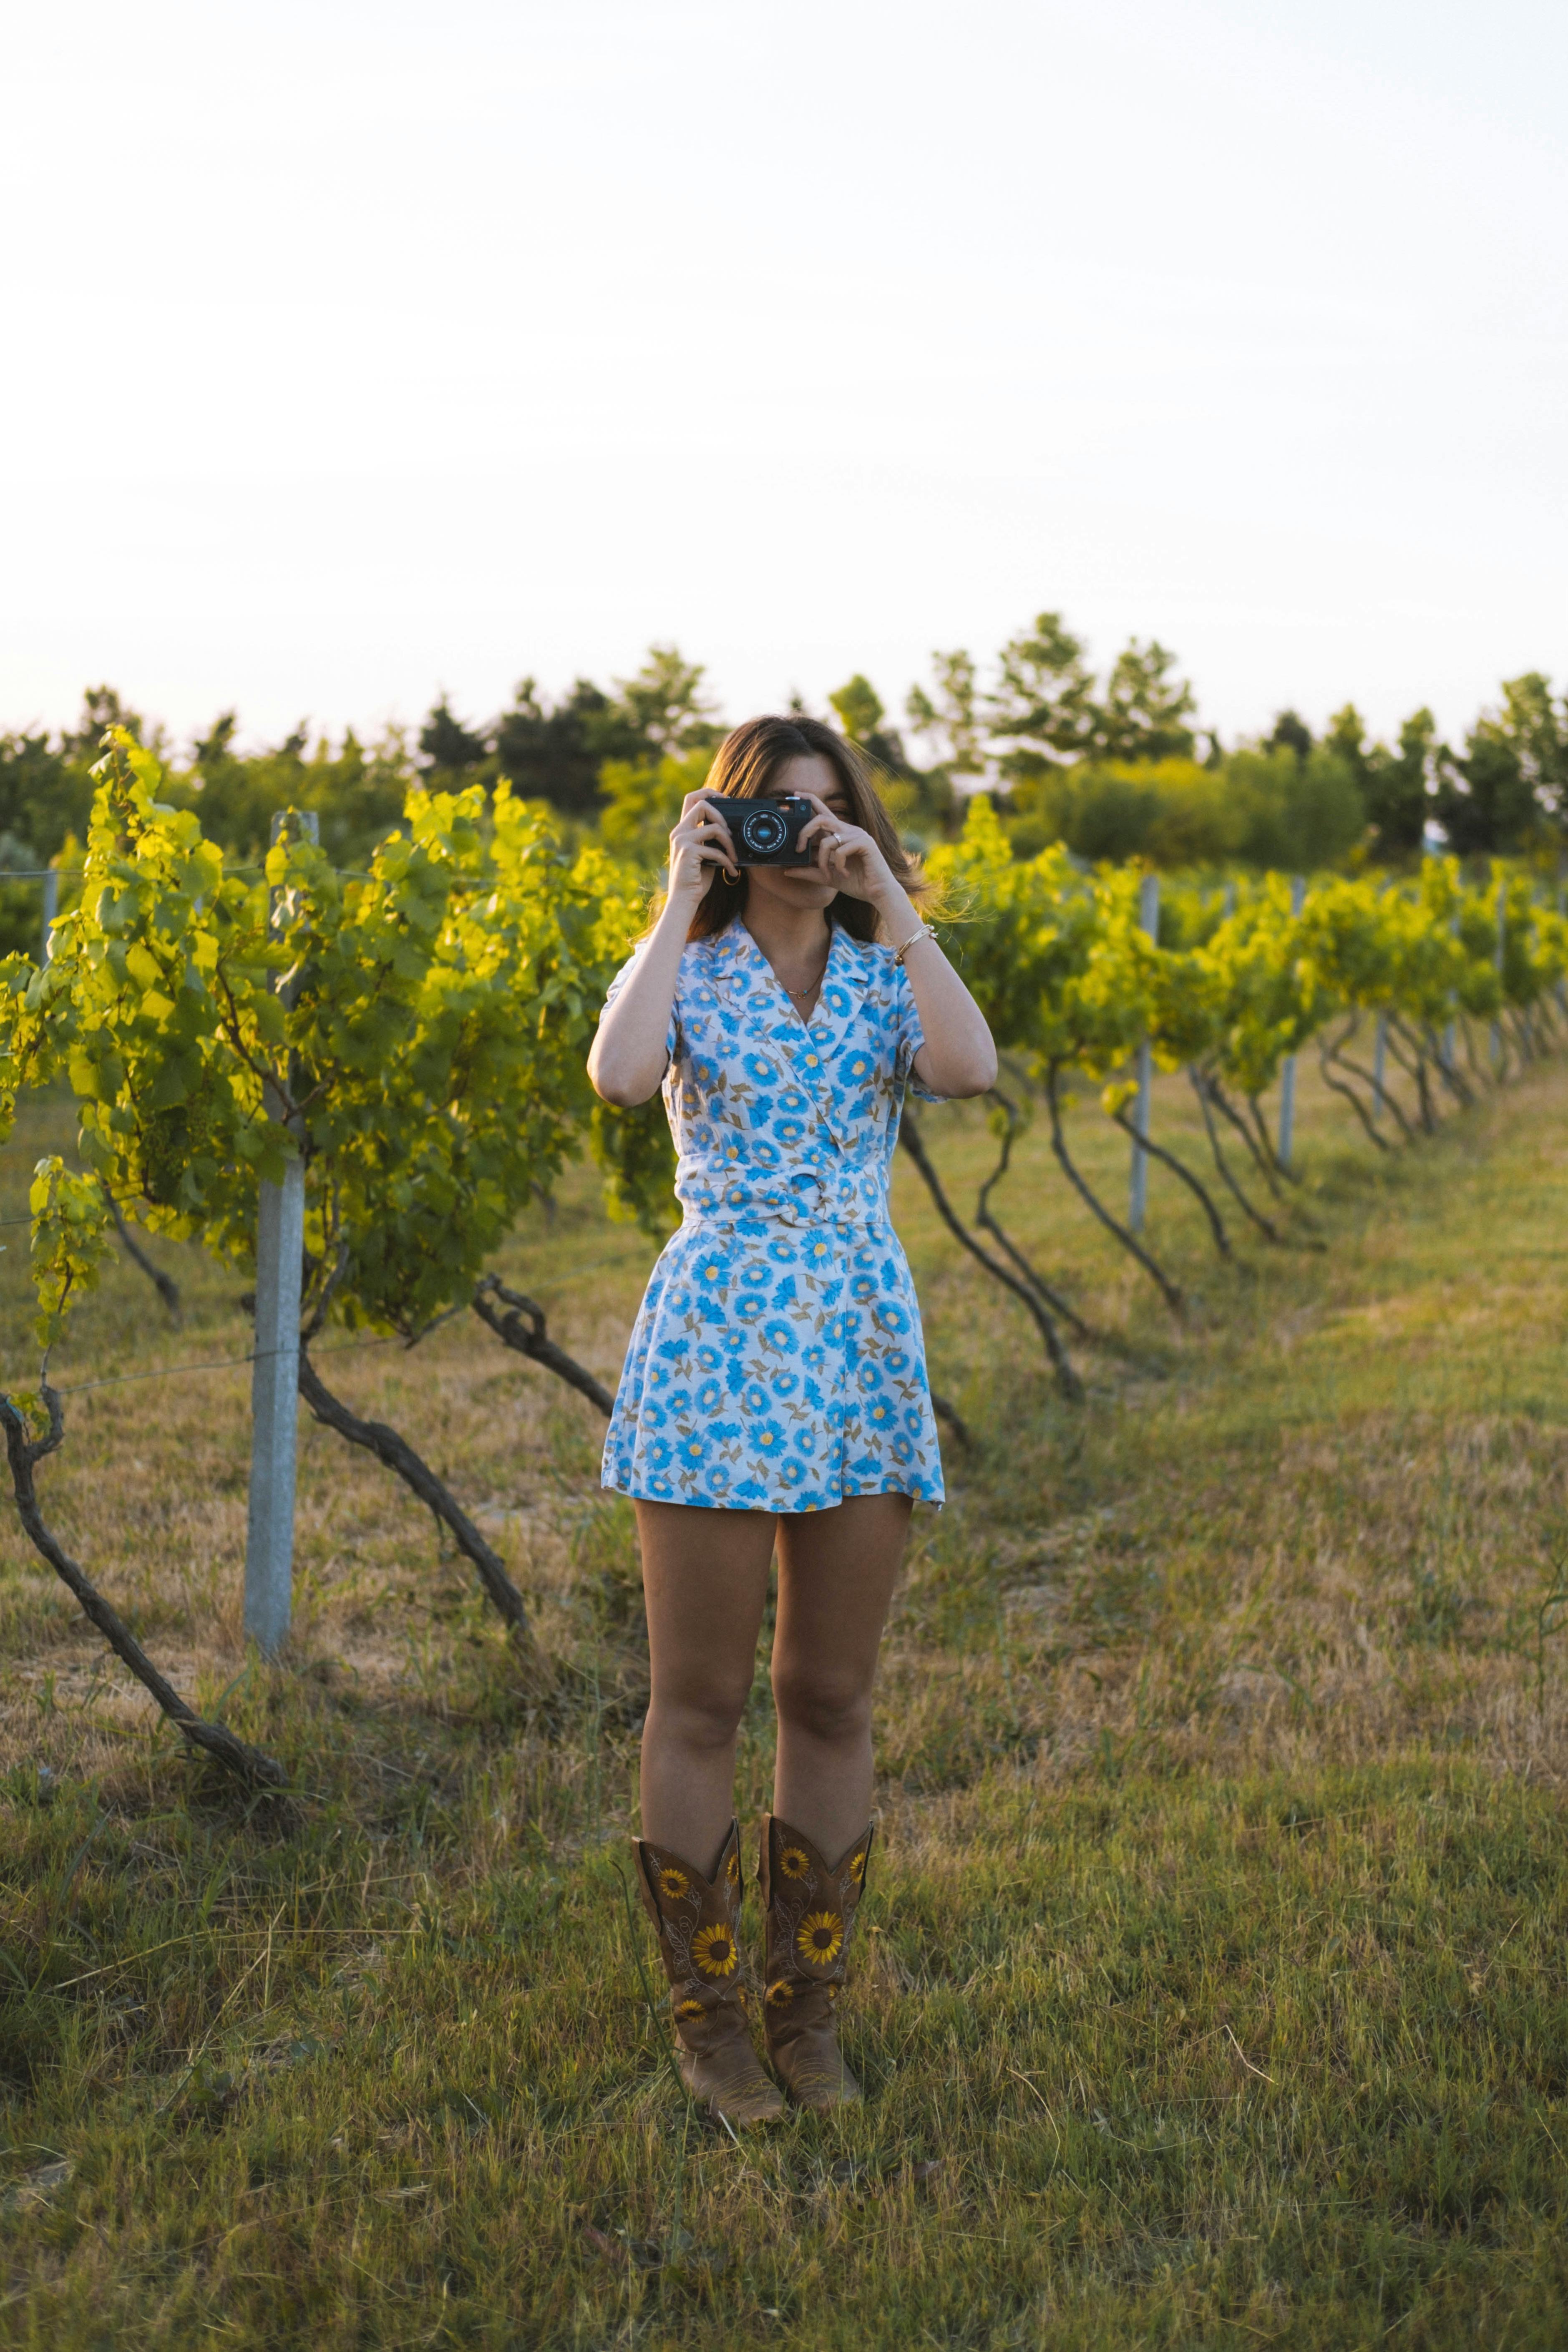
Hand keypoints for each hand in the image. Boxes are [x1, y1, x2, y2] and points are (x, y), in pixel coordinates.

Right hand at [666, 791, 737, 903]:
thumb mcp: (704, 854)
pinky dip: (728, 861)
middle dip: (722, 815)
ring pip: (714, 827)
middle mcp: (679, 832)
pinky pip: (716, 850)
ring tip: (734, 856)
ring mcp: (682, 840)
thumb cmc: (695, 879)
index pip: (691, 798)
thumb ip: (710, 840)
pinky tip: (731, 871)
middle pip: (702, 804)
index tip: (724, 798)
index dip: (709, 792)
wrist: (683, 899)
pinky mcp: (688, 852)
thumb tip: (729, 830)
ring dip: (729, 842)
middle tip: (730, 833)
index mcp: (682, 830)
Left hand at [794, 794, 900, 908]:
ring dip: (822, 861)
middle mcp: (848, 830)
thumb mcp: (827, 876)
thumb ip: (809, 872)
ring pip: (827, 840)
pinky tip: (845, 874)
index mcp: (840, 834)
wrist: (878, 892)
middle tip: (798, 850)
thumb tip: (786, 870)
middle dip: (805, 832)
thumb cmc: (856, 882)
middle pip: (820, 819)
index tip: (795, 794)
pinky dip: (838, 866)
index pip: (823, 811)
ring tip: (828, 874)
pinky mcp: (865, 843)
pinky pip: (840, 851)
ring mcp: (858, 835)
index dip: (810, 800)